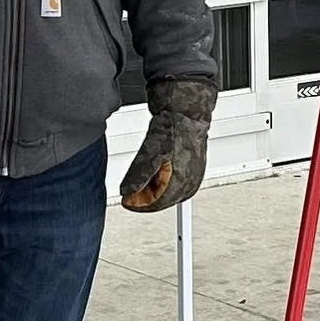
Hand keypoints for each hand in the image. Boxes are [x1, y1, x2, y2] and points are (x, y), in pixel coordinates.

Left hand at [120, 78, 217, 212]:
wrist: (187, 115)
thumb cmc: (174, 132)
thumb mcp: (149, 156)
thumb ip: (137, 178)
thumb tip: (126, 192)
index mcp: (180, 186)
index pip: (155, 205)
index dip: (137, 204)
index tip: (125, 200)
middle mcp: (190, 186)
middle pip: (161, 200)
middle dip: (144, 195)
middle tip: (130, 188)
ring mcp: (193, 179)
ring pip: (167, 192)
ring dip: (153, 187)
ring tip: (143, 174)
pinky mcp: (194, 171)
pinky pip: (174, 183)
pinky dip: (162, 180)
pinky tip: (156, 170)